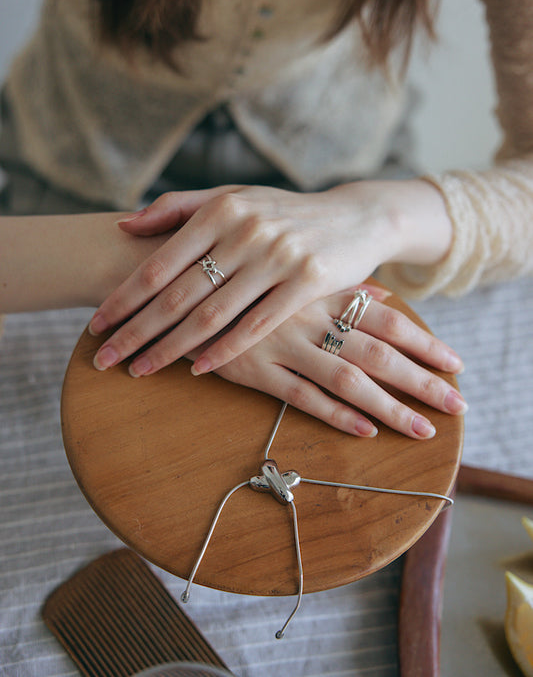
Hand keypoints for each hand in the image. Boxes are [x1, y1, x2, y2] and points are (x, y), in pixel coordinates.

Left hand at [89, 180, 451, 376]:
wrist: (356, 216)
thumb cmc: (284, 212)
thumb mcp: (234, 197)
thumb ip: (178, 207)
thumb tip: (125, 225)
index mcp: (220, 209)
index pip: (159, 263)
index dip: (122, 298)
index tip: (95, 326)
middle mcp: (246, 230)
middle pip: (177, 295)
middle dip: (135, 332)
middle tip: (103, 360)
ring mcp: (278, 256)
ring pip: (212, 315)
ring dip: (172, 348)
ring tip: (141, 370)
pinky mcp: (308, 281)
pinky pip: (257, 325)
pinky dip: (225, 350)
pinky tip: (199, 369)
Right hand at [188, 285, 466, 438]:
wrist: (175, 277)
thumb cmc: (238, 268)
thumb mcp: (290, 265)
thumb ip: (338, 283)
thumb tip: (382, 292)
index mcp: (321, 290)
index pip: (387, 317)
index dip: (423, 341)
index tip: (455, 362)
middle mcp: (310, 317)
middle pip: (379, 353)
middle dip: (421, 379)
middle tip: (458, 403)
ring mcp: (284, 344)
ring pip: (348, 379)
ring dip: (389, 406)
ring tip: (422, 430)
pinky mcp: (255, 368)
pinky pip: (302, 396)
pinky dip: (336, 415)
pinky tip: (364, 431)